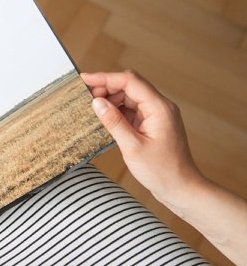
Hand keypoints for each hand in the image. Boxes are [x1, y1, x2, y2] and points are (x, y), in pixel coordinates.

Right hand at [81, 70, 204, 204]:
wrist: (180, 187)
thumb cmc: (161, 170)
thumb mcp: (132, 147)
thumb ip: (114, 122)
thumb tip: (97, 102)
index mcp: (159, 108)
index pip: (130, 81)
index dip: (105, 78)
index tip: (85, 79)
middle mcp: (160, 107)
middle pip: (130, 86)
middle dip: (107, 88)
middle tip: (84, 97)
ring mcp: (157, 115)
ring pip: (130, 97)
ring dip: (111, 100)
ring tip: (92, 109)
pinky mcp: (152, 124)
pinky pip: (132, 110)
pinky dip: (117, 111)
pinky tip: (105, 118)